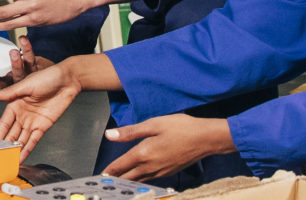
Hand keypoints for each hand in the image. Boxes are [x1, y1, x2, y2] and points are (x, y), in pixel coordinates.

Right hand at [0, 26, 47, 89]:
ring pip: (18, 75)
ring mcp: (21, 78)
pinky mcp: (33, 71)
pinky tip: (23, 40)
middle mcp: (7, 82)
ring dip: (15, 64)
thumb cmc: (11, 61)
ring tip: (12, 53)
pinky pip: (30, 61)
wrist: (40, 73)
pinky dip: (27, 49)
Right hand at [0, 61, 84, 156]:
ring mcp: (32, 122)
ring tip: (7, 159)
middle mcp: (22, 114)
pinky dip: (27, 149)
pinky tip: (20, 157)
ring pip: (20, 138)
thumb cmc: (47, 77)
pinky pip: (33, 140)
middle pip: (10, 132)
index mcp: (15, 104)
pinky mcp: (43, 127)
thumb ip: (8, 93)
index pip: (3, 121)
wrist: (67, 81)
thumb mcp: (25, 85)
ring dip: (14, 149)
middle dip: (4, 143)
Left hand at [100, 115, 236, 180]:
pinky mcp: (169, 172)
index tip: (99, 175)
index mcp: (144, 153)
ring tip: (117, 181)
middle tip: (104, 181)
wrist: (206, 139)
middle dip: (115, 180)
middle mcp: (151, 166)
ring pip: (139, 181)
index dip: (108, 171)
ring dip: (127, 181)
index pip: (120, 166)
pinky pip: (149, 180)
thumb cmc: (182, 128)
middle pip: (127, 178)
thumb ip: (130, 132)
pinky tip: (138, 177)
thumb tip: (109, 135)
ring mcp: (161, 172)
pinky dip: (140, 180)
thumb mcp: (153, 124)